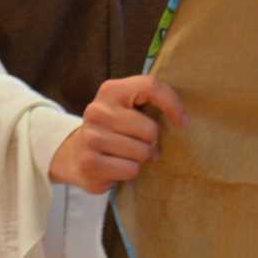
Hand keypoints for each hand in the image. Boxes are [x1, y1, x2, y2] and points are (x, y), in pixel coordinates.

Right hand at [48, 75, 186, 194]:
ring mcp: (91, 137)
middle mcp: (98, 110)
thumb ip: (150, 102)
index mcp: (111, 90)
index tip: (183, 123)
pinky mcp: (90, 162)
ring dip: (141, 158)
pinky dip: (130, 171)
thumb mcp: (127, 108)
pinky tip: (116, 166)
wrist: (74, 154)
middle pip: (150, 130)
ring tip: (127, 155)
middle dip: (152, 142)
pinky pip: (131, 169)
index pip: (150, 86)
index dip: (173, 104)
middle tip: (139, 144)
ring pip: (142, 152)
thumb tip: (183, 119)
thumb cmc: (113, 129)